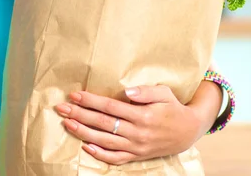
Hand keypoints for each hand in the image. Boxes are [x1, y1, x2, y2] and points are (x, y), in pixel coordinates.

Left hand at [55, 85, 203, 165]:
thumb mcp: (164, 93)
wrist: (188, 131)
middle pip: (103, 124)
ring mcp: (137, 147)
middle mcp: (138, 133)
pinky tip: (85, 146)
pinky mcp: (137, 156)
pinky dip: (100, 154)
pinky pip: (116, 158)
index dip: (91, 101)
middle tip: (62, 108)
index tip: (74, 95)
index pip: (110, 107)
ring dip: (84, 133)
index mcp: (143, 116)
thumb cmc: (172, 107)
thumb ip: (145, 91)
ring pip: (105, 142)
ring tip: (67, 123)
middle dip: (80, 115)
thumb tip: (126, 92)